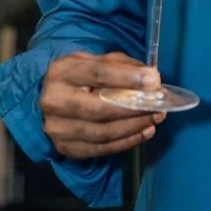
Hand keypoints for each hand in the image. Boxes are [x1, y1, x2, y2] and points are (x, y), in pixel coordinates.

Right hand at [41, 51, 166, 159]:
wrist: (52, 98)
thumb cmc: (80, 77)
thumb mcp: (96, 60)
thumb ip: (122, 65)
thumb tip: (151, 78)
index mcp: (62, 72)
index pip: (98, 73)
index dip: (127, 78)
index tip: (153, 81)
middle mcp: (54, 101)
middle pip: (99, 109)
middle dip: (134, 109)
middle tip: (158, 106)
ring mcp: (57, 128)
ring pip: (102, 132)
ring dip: (134, 127)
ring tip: (154, 119)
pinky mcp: (65, 147)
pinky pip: (101, 149)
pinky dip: (126, 142)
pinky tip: (144, 132)